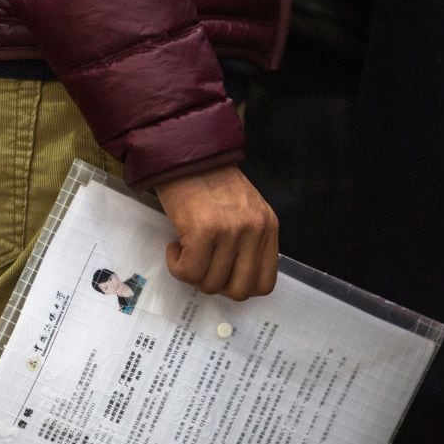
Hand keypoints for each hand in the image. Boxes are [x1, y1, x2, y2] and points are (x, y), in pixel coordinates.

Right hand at [154, 164, 278, 300]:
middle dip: (216, 285)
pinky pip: (189, 272)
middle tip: (202, 267)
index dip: (239, 287)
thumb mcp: (245, 210)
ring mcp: (230, 231)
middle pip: (239, 290)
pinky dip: (177, 266)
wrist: (185, 153)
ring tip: (186, 250)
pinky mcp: (203, 231)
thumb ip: (249, 240)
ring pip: (210, 283)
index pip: (264, 282)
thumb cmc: (209, 182)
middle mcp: (254, 230)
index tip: (222, 275)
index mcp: (268, 227)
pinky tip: (175, 247)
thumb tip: (234, 277)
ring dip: (192, 274)